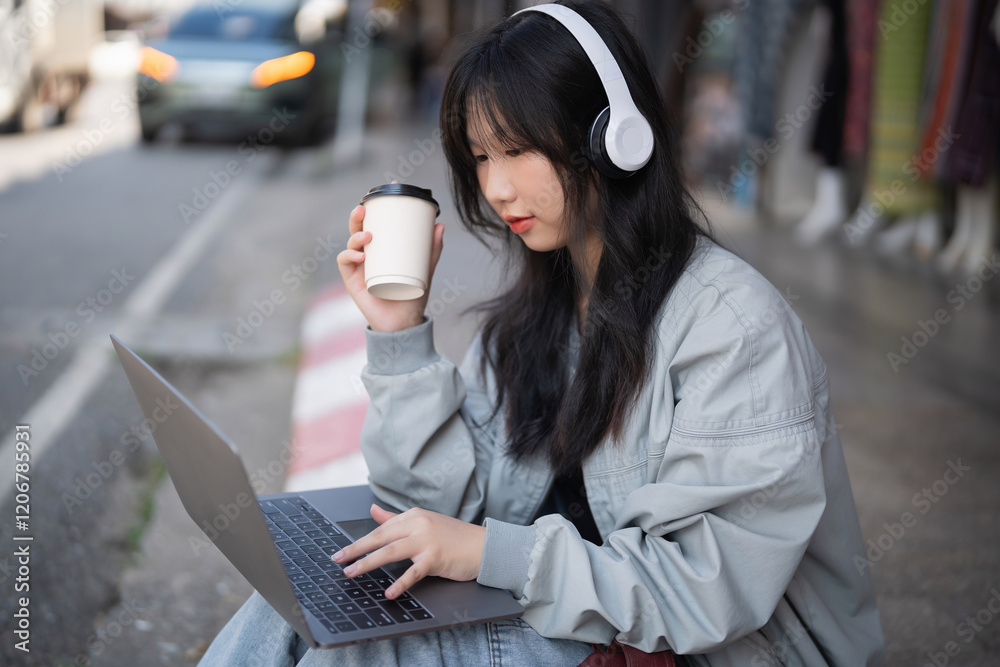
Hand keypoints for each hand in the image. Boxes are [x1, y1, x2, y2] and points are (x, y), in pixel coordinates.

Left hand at [331, 505, 485, 599]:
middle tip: (337, 559)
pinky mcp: (436, 557)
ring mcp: (426, 540)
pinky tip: (389, 592)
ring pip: (390, 551)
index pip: (380, 528)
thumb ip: (396, 518)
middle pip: (380, 537)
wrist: (483, 546)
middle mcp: (418, 524)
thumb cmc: (454, 537)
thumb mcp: (425, 523)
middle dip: (356, 549)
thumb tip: (373, 510)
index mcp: (414, 515)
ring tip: (351, 572)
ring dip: (368, 563)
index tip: (342, 551)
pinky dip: (400, 583)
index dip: (359, 541)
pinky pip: (413, 572)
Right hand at [337, 182, 445, 332]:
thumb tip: (440, 225)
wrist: (403, 322)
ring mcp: (359, 265)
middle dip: (358, 215)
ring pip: (350, 242)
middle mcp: (368, 253)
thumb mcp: (425, 269)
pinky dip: (349, 256)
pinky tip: (359, 256)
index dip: (379, 205)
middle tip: (365, 208)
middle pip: (359, 227)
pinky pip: (345, 263)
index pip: (378, 222)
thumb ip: (432, 250)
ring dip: (356, 235)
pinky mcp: (352, 280)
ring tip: (368, 236)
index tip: (388, 188)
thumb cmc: (412, 294)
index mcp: (383, 247)